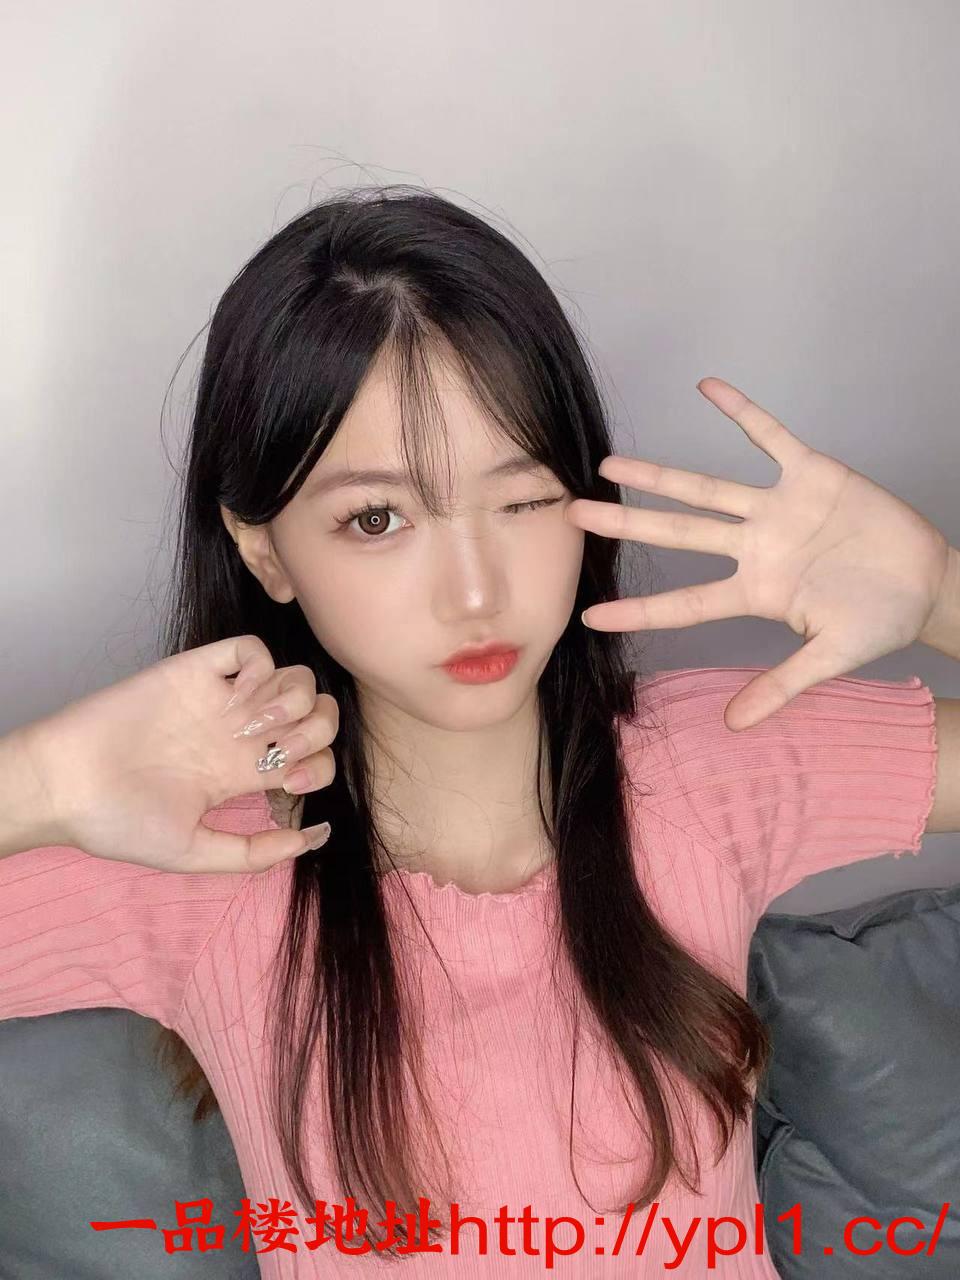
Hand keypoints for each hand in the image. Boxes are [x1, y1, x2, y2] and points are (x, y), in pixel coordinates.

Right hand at [29, 636, 337, 871]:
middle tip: (282, 753)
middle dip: (317, 731)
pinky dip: (260, 669)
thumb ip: (255, 852)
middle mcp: (239, 734)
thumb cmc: (119, 823)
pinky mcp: (195, 671)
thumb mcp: (194, 853)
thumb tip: (315, 838)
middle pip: (316, 714)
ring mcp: (220, 700)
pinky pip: (250, 649)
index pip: (314, 758)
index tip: (287, 785)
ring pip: (295, 678)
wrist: (65, 786)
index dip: (318, 768)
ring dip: (292, 701)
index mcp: (243, 774)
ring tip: (256, 726)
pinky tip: (237, 699)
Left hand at [565, 377, 950, 730]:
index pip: (685, 604)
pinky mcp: (810, 475)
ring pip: (706, 487)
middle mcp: (754, 547)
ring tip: (611, 465)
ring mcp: (777, 509)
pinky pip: (771, 437)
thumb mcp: (829, 658)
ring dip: (660, 476)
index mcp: (755, 591)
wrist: (926, 582)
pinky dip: (743, 414)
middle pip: (677, 534)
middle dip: (626, 525)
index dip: (639, 609)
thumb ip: (781, 686)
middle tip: (572, 516)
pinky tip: (708, 388)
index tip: (589, 616)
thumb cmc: (878, 620)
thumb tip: (734, 725)